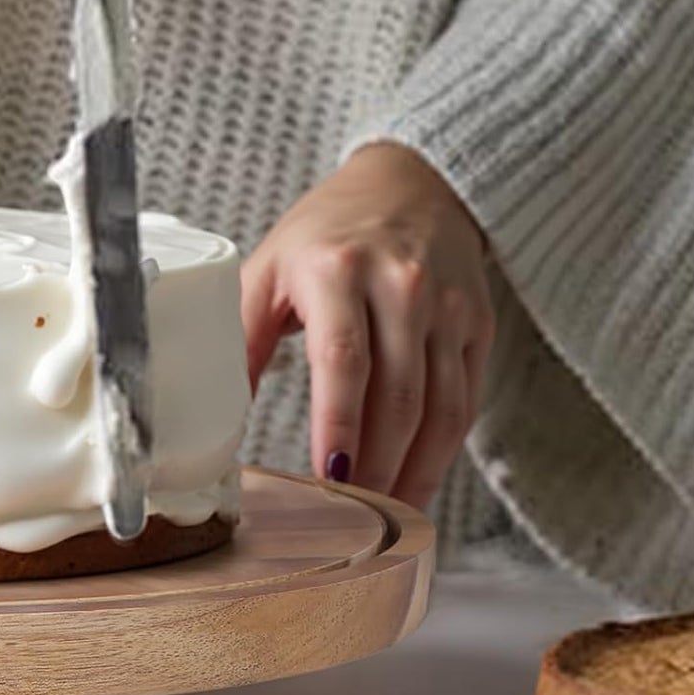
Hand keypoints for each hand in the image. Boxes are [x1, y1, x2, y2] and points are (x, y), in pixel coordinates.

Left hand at [242, 143, 494, 511]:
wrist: (413, 180)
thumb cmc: (327, 232)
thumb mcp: (271, 269)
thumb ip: (242, 337)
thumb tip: (214, 412)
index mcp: (338, 269)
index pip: (343, 360)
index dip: (338, 426)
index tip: (328, 478)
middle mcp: (402, 285)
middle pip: (397, 395)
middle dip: (376, 464)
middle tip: (353, 514)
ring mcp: (448, 306)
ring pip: (439, 407)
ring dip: (414, 469)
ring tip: (387, 513)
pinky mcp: (478, 323)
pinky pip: (466, 399)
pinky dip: (443, 450)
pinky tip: (418, 480)